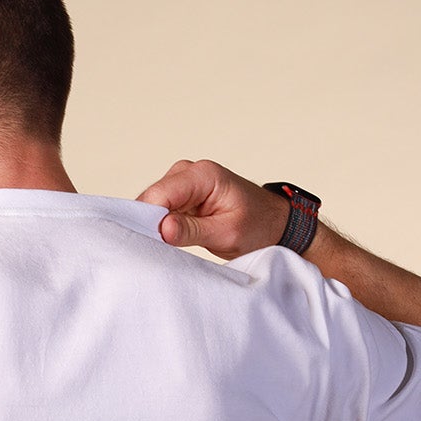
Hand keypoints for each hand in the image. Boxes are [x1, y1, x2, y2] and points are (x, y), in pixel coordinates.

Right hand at [134, 159, 288, 259]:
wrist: (272, 222)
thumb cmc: (257, 225)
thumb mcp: (227, 233)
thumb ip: (192, 230)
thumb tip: (162, 229)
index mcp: (203, 175)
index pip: (159, 194)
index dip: (148, 219)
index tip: (152, 243)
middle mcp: (189, 172)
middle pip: (151, 197)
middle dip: (150, 223)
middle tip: (161, 248)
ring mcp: (183, 182)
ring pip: (152, 204)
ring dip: (155, 226)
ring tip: (169, 244)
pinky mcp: (180, 195)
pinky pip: (159, 210)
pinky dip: (160, 226)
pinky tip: (170, 239)